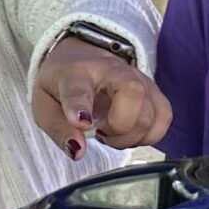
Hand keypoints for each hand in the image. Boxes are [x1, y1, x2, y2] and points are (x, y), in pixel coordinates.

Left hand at [31, 34, 170, 157]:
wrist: (80, 56)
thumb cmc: (62, 83)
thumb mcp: (44, 105)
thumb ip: (58, 130)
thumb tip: (78, 151)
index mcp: (76, 73)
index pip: (78, 88)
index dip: (80, 106)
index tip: (81, 122)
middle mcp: (112, 70)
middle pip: (133, 94)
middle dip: (119, 126)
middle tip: (100, 131)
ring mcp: (138, 77)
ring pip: (152, 113)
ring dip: (132, 135)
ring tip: (111, 131)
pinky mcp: (153, 89)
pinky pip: (164, 117)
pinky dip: (148, 134)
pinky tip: (129, 132)